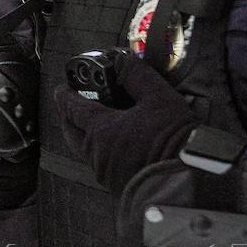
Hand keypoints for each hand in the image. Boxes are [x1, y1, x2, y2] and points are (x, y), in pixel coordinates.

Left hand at [56, 52, 196, 194]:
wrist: (185, 187)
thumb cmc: (172, 142)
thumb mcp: (159, 98)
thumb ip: (137, 76)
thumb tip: (122, 59)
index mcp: (100, 130)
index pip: (72, 108)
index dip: (65, 95)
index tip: (62, 89)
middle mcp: (96, 153)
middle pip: (71, 132)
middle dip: (68, 117)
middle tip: (73, 106)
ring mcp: (106, 172)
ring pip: (86, 150)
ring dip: (86, 135)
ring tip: (98, 125)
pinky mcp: (118, 187)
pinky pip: (101, 165)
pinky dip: (102, 151)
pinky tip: (118, 147)